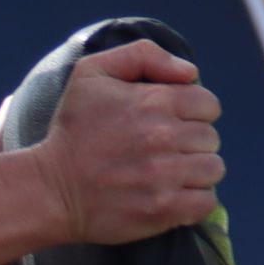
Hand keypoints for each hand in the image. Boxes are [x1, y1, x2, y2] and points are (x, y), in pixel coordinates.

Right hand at [28, 40, 222, 243]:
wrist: (49, 190)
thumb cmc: (71, 131)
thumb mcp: (91, 73)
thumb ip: (143, 55)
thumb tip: (190, 72)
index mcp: (155, 101)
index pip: (208, 104)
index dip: (192, 113)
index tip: (169, 124)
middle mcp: (164, 136)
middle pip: (211, 138)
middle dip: (191, 143)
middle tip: (162, 151)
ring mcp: (165, 176)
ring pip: (213, 169)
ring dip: (196, 172)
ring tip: (169, 174)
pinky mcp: (163, 209)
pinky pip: (206, 202)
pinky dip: (194, 201)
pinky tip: (172, 195)